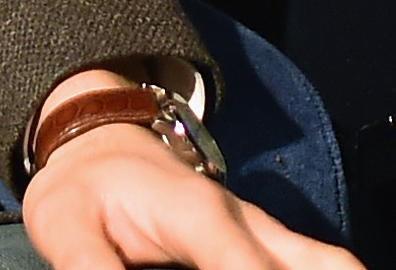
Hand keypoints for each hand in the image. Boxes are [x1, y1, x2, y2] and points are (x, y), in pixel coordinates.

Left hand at [22, 128, 356, 269]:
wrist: (100, 139)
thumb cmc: (83, 188)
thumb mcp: (66, 229)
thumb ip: (92, 269)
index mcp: (200, 216)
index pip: (249, 267)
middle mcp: (247, 224)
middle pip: (326, 263)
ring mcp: (262, 235)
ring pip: (329, 262)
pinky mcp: (263, 247)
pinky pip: (306, 264)